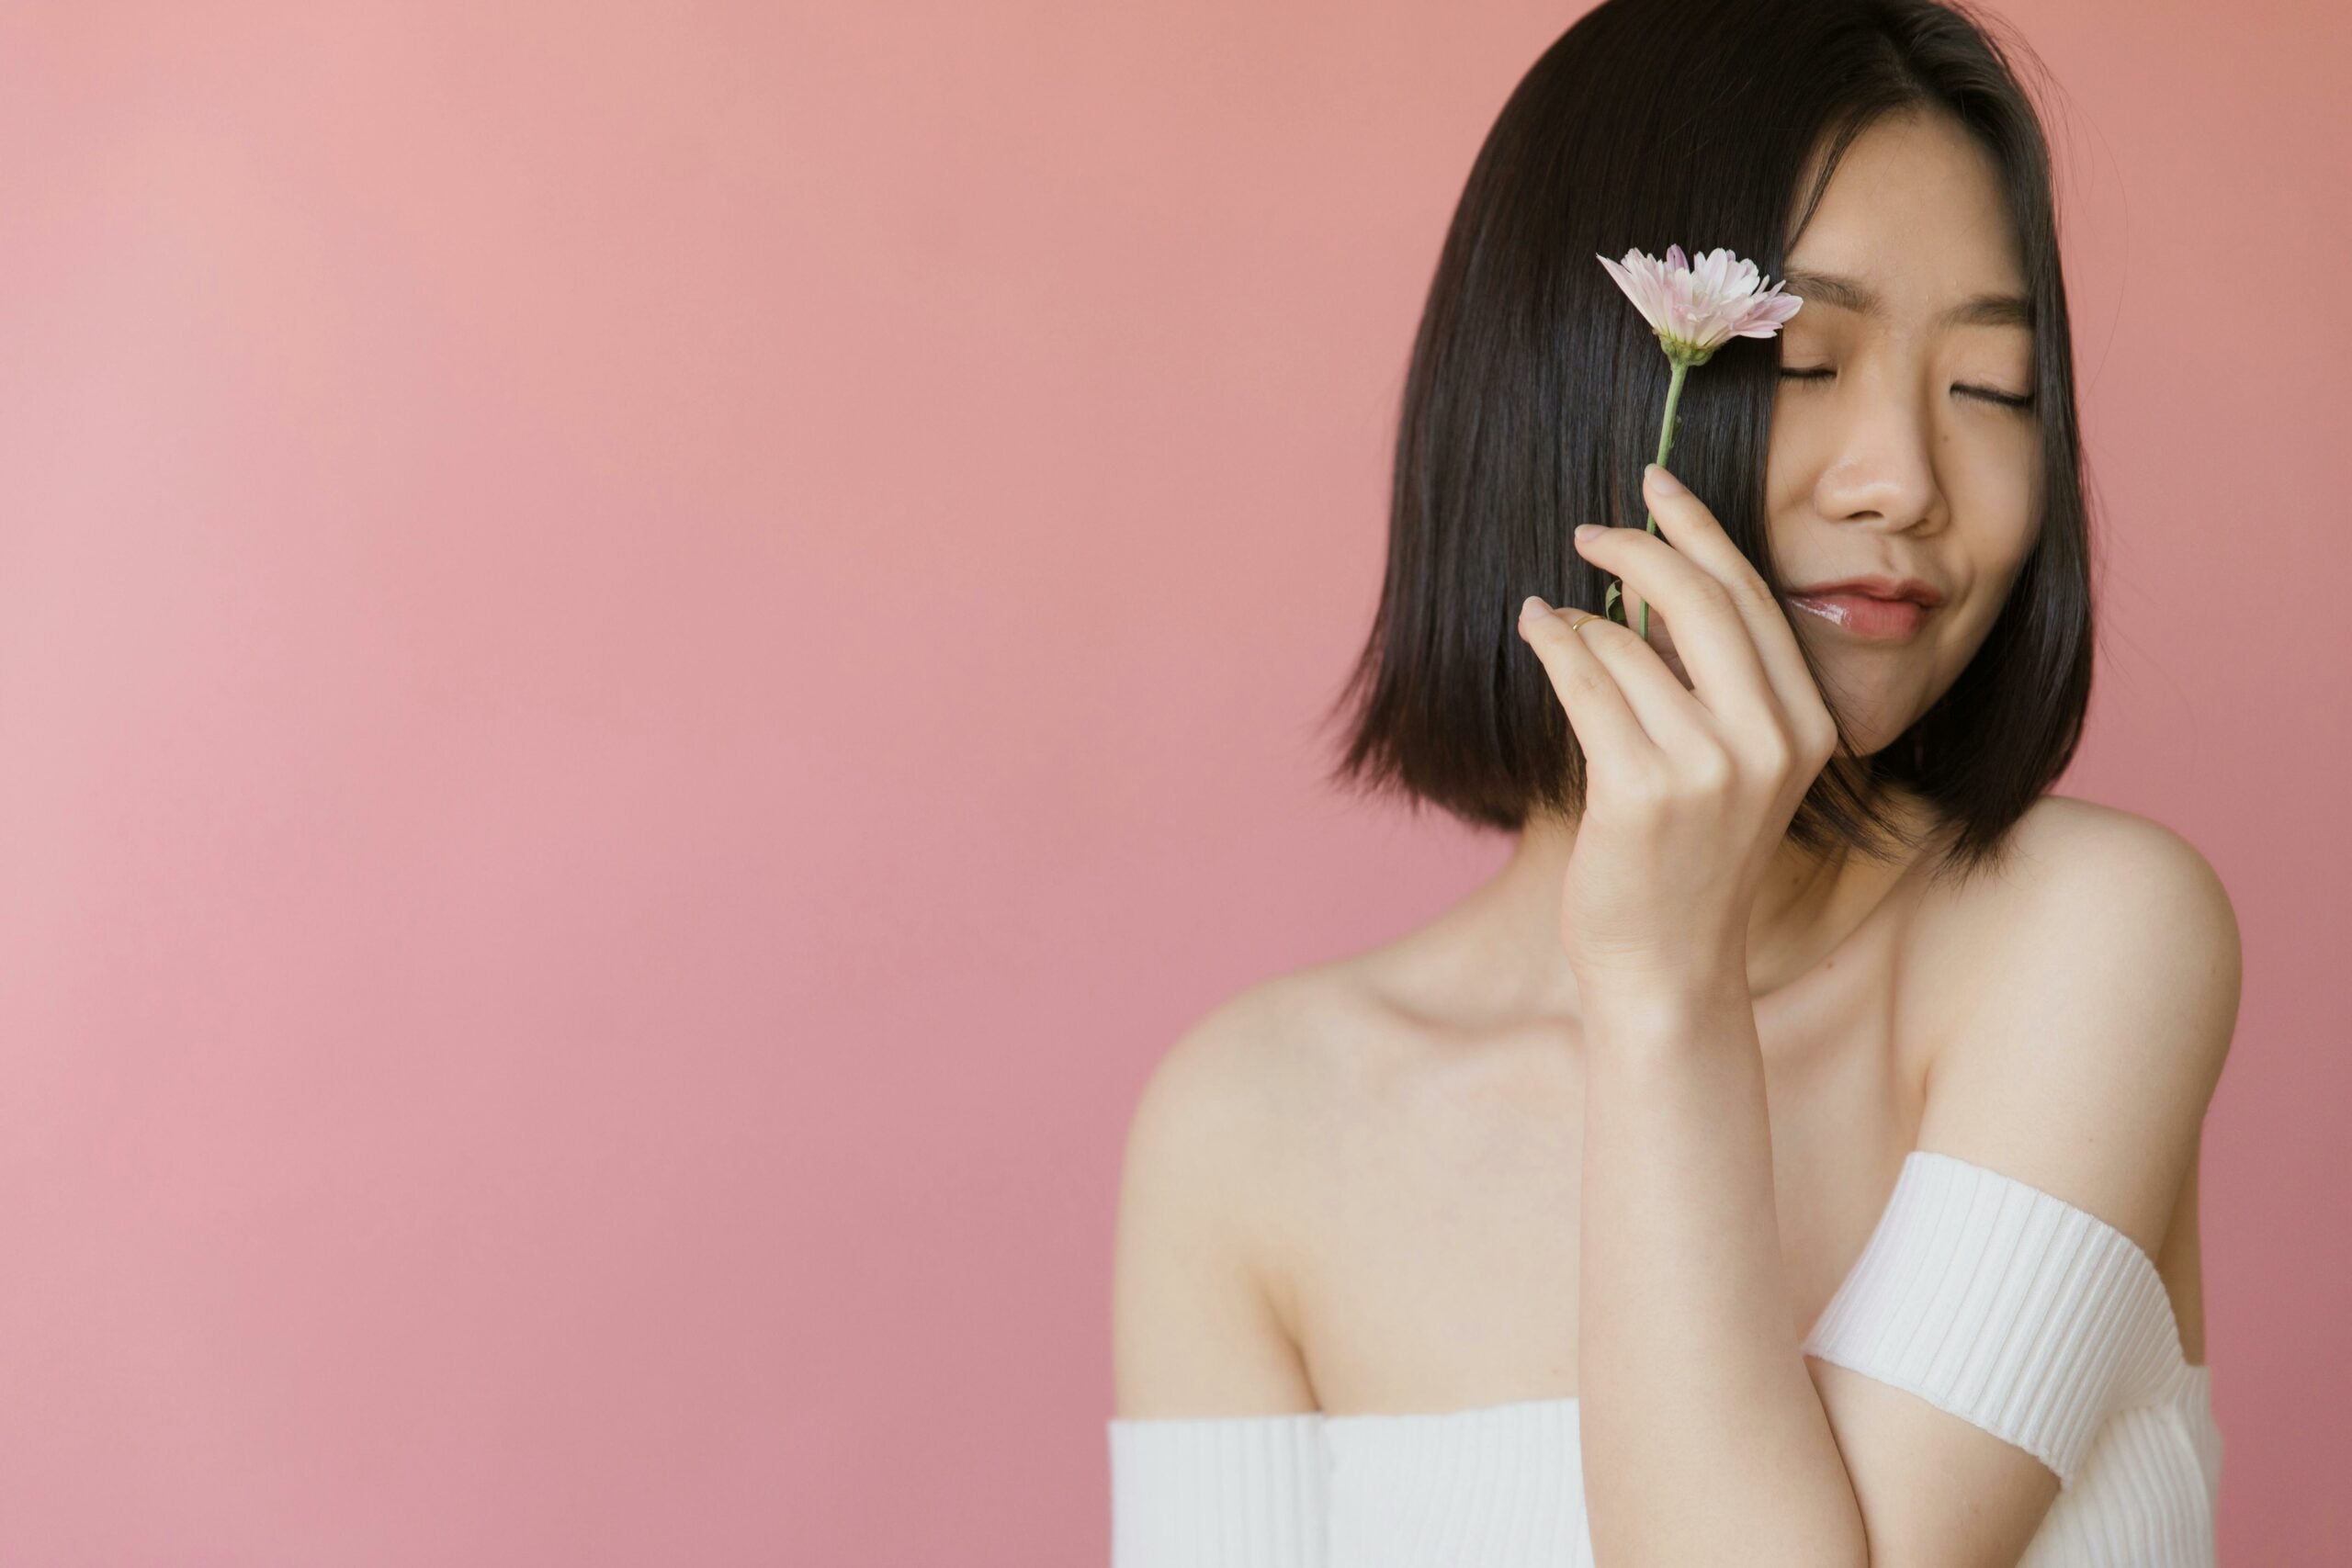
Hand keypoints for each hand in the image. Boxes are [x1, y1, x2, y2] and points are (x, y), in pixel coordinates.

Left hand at [1514, 464, 1839, 990]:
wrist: (1668, 968)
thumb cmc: (1686, 864)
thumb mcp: (1732, 770)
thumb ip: (1713, 684)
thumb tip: (1649, 582)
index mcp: (1808, 726)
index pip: (1752, 598)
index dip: (1701, 530)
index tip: (1658, 484)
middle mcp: (1771, 740)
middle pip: (1699, 599)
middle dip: (1638, 547)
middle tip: (1591, 529)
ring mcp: (1710, 766)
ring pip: (1629, 644)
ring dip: (1581, 621)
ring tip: (1554, 619)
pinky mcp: (1641, 789)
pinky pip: (1587, 682)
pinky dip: (1555, 644)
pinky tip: (1537, 627)